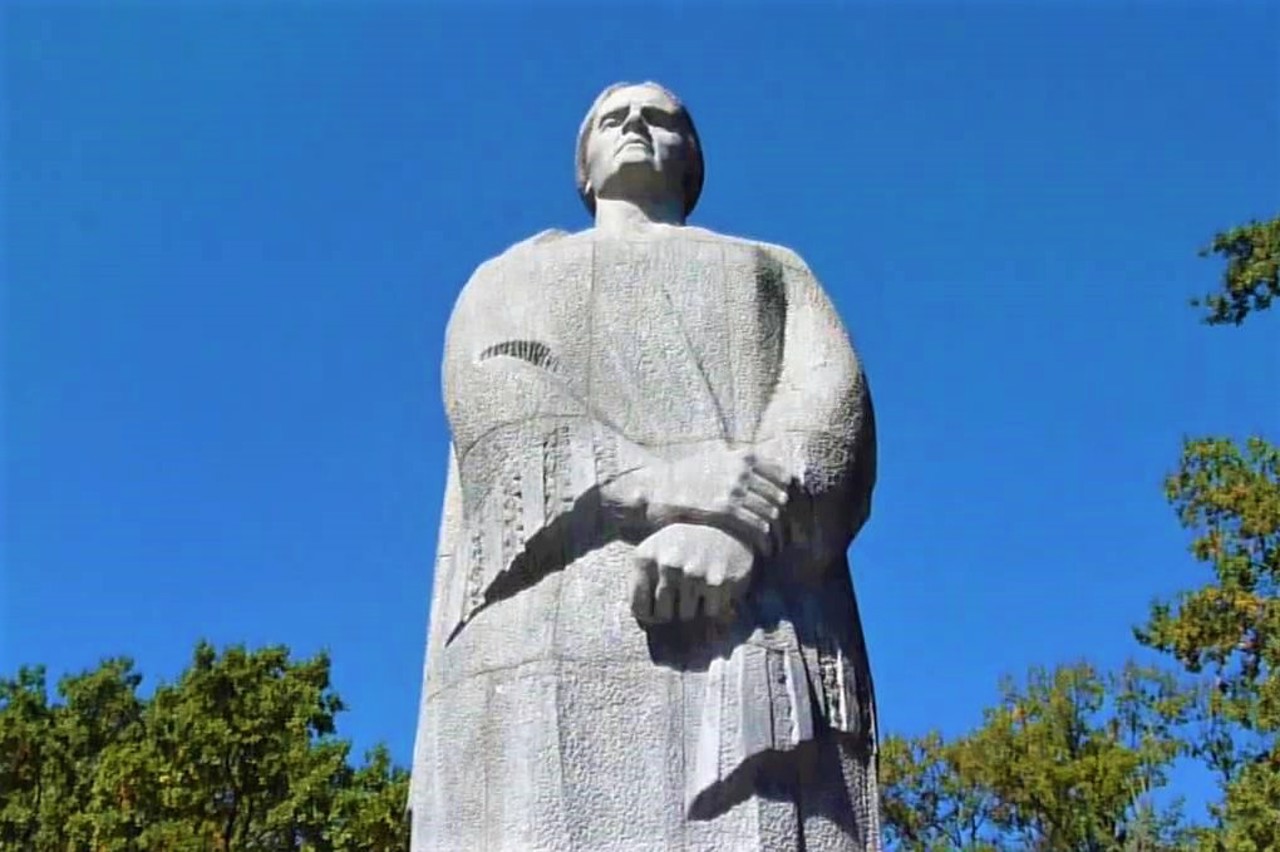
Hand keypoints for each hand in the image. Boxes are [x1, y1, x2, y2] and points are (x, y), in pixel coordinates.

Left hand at [630, 523, 754, 624]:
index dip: (651, 614)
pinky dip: (715, 605)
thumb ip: (640, 581)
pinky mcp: (717, 582)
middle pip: (663, 615)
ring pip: (687, 616)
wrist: (725, 526)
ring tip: (700, 584)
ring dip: (694, 607)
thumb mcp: (654, 553)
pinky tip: (716, 584)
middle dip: (674, 610)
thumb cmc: (683, 545)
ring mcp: (692, 573)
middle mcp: (667, 565)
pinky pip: (710, 613)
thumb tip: (642, 620)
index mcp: (645, 558)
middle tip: (684, 591)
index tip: (660, 606)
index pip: (639, 609)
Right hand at [644, 448, 790, 555]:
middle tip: (785, 536)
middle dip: (786, 519)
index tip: (788, 513)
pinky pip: (756, 527)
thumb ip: (741, 466)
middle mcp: (742, 470)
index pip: (783, 477)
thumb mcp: (717, 461)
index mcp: (744, 456)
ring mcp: (733, 489)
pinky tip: (763, 550)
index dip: (789, 498)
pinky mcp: (724, 510)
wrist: (658, 488)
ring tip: (775, 546)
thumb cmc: (687, 478)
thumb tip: (769, 477)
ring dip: (776, 534)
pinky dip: (763, 541)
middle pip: (779, 498)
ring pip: (771, 514)